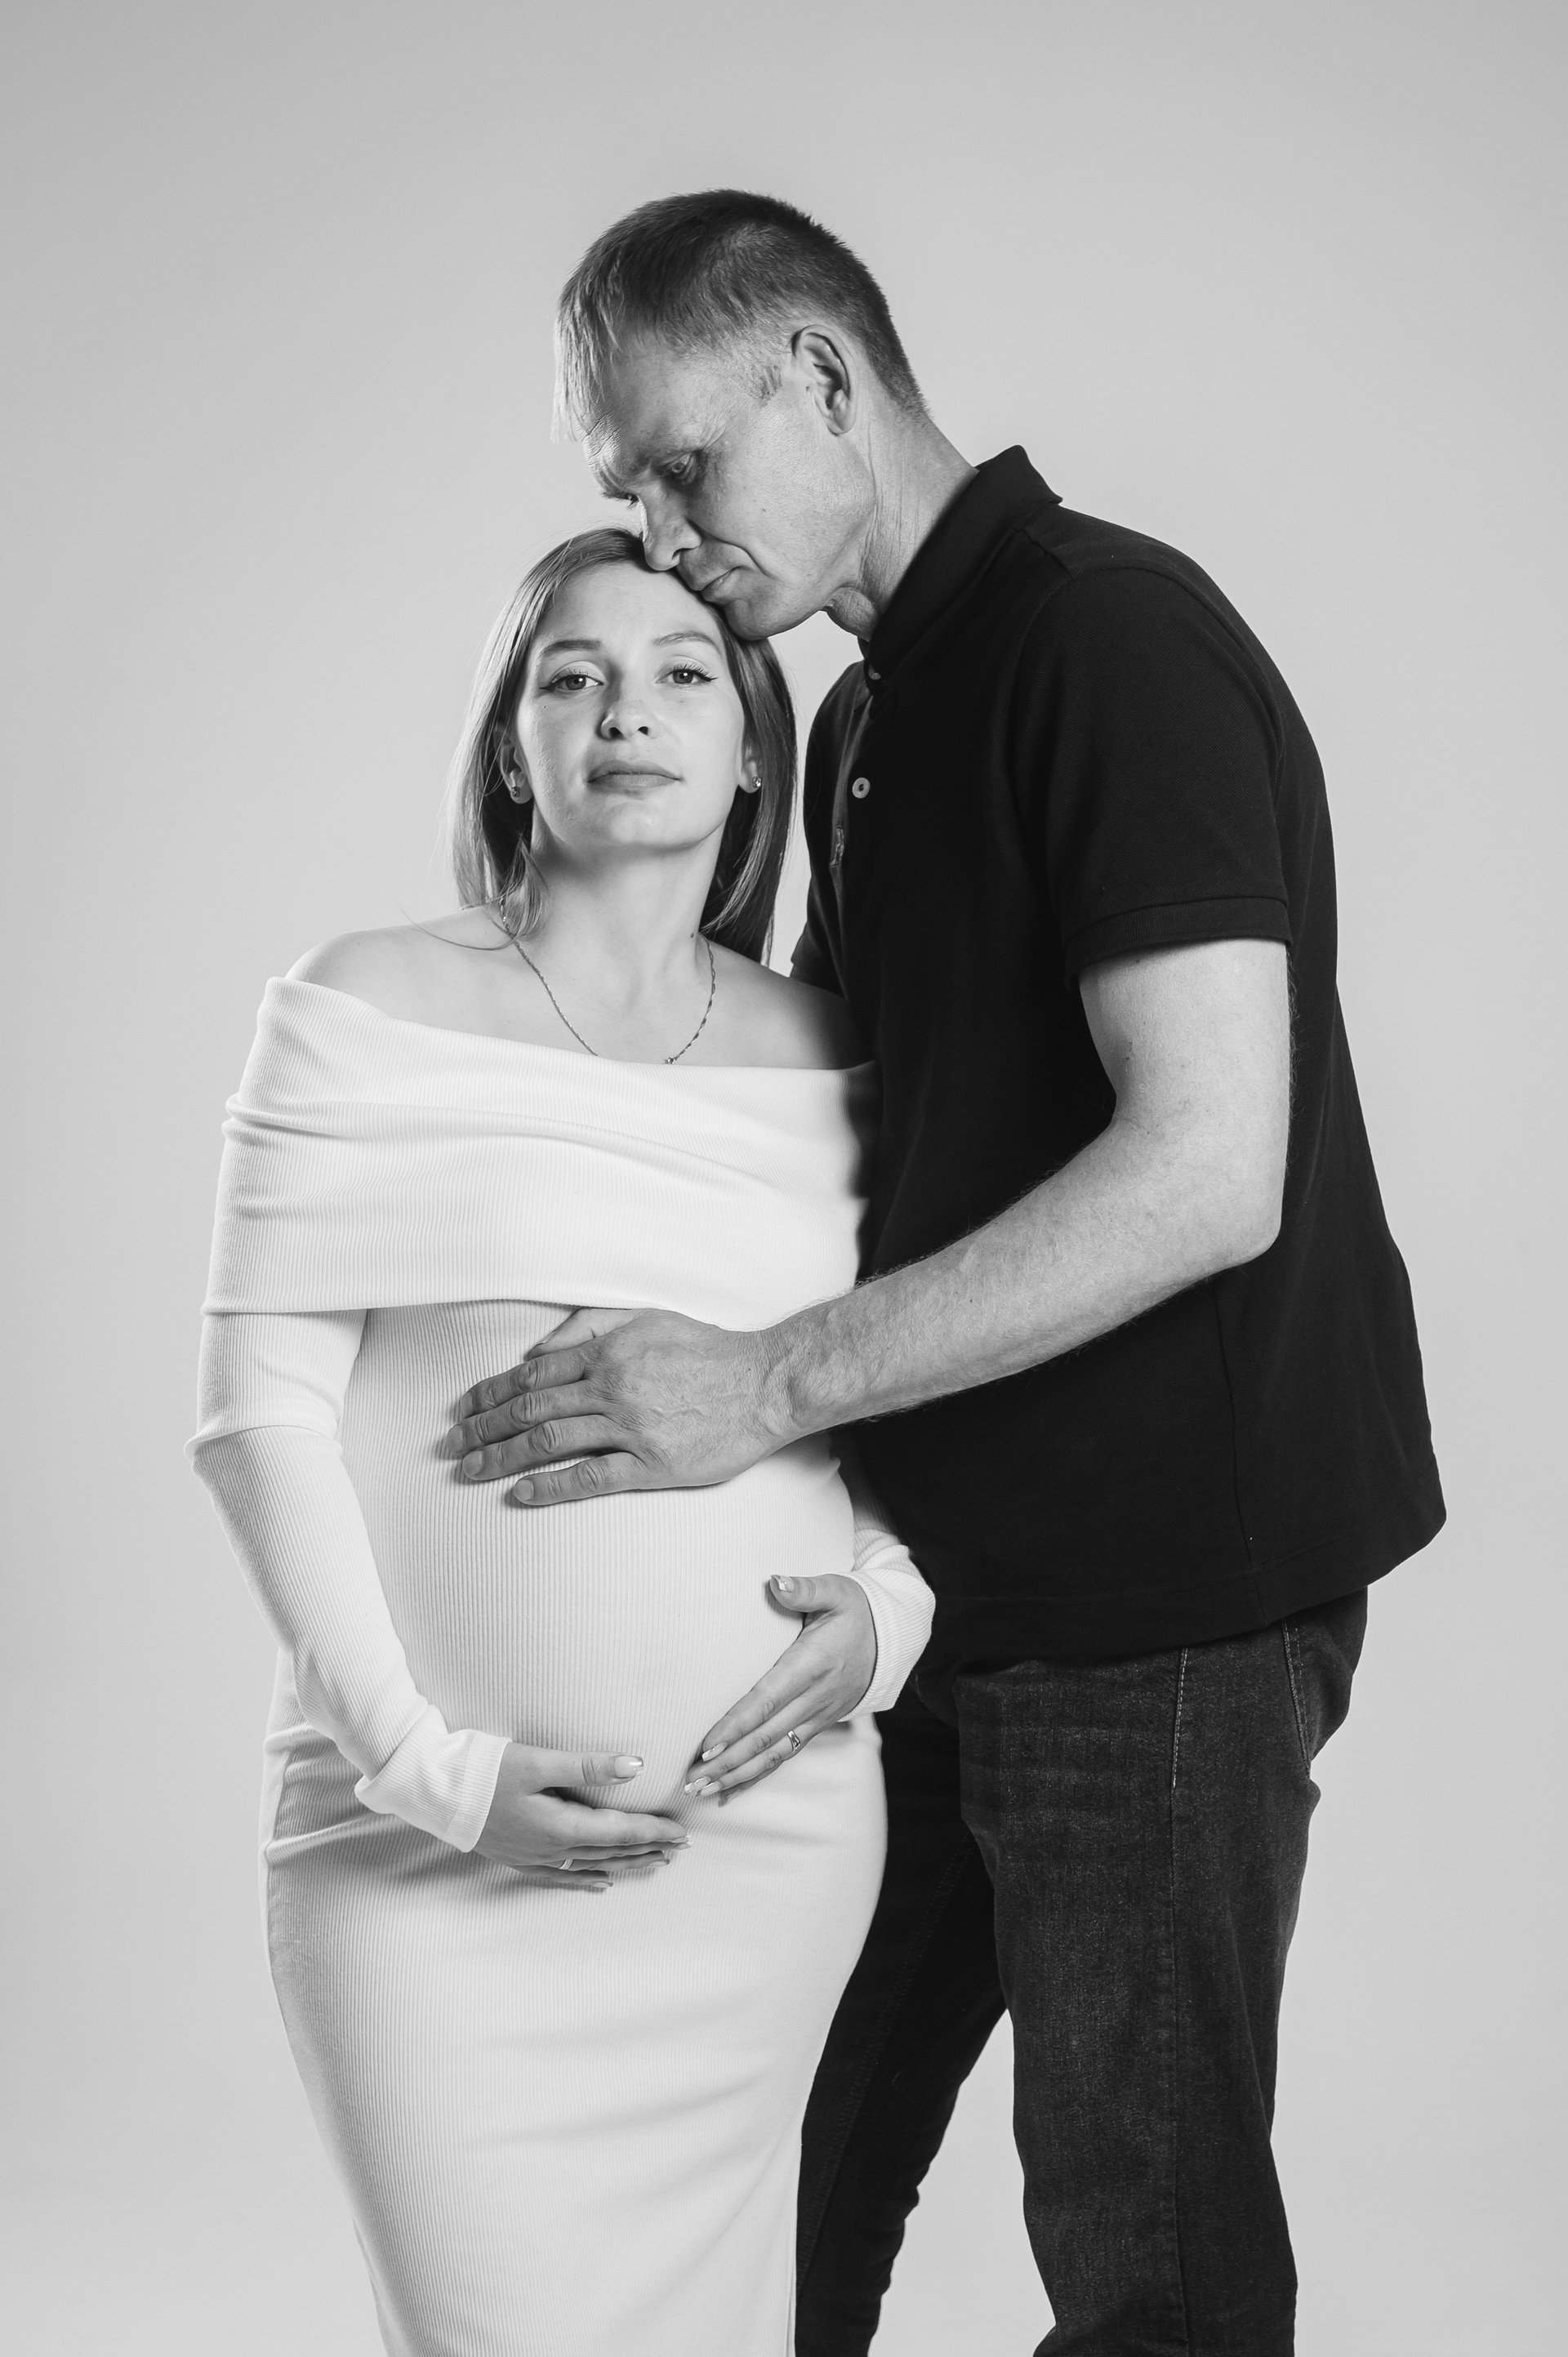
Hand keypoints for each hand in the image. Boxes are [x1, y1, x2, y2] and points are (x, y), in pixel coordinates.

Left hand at [443, 1305, 792, 1505]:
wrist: (765, 1383)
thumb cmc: (708, 1351)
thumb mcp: (648, 1317)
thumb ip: (590, 1326)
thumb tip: (537, 1350)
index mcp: (608, 1352)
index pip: (532, 1373)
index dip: (490, 1393)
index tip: (463, 1409)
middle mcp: (612, 1387)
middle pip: (530, 1408)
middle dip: (483, 1428)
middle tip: (451, 1446)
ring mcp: (632, 1428)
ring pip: (550, 1441)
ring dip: (502, 1457)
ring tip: (470, 1471)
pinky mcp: (653, 1465)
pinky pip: (591, 1477)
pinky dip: (550, 1486)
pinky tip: (520, 1494)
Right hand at [473, 1743, 688, 1890]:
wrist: (435, 1792)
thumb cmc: (485, 1770)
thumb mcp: (538, 1762)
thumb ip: (589, 1766)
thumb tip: (636, 1766)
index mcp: (561, 1826)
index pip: (620, 1832)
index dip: (653, 1832)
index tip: (681, 1832)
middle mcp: (551, 1849)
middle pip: (610, 1852)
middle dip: (647, 1850)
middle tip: (679, 1849)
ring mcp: (533, 1857)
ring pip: (591, 1866)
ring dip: (625, 1864)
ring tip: (653, 1864)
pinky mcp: (517, 1858)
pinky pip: (561, 1876)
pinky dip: (585, 1879)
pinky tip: (601, 1883)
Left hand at [683, 1573, 876, 1798]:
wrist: (892, 1637)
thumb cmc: (856, 1610)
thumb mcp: (836, 1590)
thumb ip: (804, 1589)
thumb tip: (775, 1581)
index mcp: (811, 1664)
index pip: (767, 1701)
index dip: (736, 1726)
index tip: (707, 1747)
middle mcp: (814, 1697)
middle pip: (765, 1737)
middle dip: (727, 1762)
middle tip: (691, 1780)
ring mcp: (817, 1716)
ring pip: (774, 1753)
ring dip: (738, 1776)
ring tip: (702, 1791)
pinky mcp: (818, 1724)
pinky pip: (786, 1755)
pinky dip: (758, 1776)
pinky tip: (731, 1790)